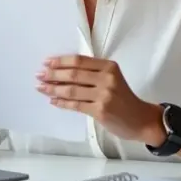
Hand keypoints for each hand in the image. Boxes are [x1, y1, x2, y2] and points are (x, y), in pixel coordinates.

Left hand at [36, 55, 162, 143]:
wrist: (141, 119)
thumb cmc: (124, 98)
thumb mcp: (112, 79)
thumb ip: (92, 74)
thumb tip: (61, 73)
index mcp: (109, 67)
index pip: (79, 60)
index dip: (61, 61)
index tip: (46, 62)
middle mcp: (107, 79)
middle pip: (73, 74)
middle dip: (53, 74)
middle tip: (39, 75)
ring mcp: (104, 95)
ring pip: (71, 90)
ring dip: (53, 89)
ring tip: (41, 88)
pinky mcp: (100, 111)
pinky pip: (75, 105)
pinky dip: (61, 103)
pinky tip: (53, 101)